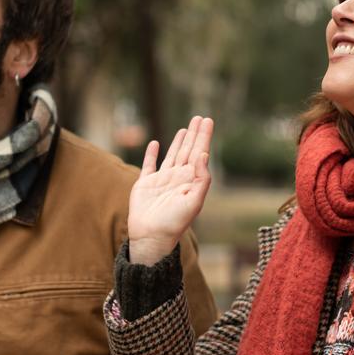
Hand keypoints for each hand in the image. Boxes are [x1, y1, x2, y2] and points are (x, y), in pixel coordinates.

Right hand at [128, 116, 213, 264]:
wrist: (152, 237)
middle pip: (188, 151)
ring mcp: (161, 180)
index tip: (208, 121)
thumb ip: (201, 178)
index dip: (204, 137)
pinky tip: (156, 144)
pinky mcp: (145, 184)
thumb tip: (204, 154)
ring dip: (178, 141)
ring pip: (172, 155)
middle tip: (200, 117)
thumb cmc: (174, 223)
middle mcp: (178, 178)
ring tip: (185, 128)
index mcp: (190, 181)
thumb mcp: (194, 201)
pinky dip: (152, 154)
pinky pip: (149, 165)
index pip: (199, 154)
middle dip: (194, 135)